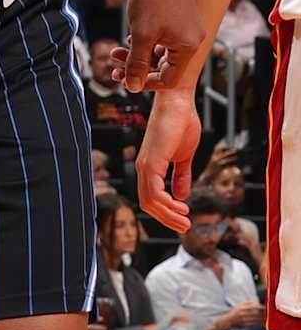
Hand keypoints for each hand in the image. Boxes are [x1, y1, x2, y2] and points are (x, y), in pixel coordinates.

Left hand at [121, 0, 200, 94]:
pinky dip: (144, 43)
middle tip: (114, 68)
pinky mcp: (178, 20)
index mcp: (188, 47)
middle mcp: (191, 40)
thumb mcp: (141, 35)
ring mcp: (185, 29)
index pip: (169, 79)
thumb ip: (137, 63)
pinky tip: (128, 39)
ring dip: (136, 55)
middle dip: (136, 68)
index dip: (146, 83)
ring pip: (159, 53)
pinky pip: (161, 41)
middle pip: (163, 67)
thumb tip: (132, 87)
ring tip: (114, 53)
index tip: (125, 81)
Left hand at [137, 87, 199, 232]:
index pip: (152, 198)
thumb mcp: (184, 156)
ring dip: (168, 215)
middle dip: (167, 218)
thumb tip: (182, 195)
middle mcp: (143, 168)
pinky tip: (181, 207)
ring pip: (150, 202)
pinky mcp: (151, 162)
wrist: (179, 102)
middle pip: (148, 204)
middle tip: (185, 227)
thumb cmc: (182, 123)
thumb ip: (182, 175)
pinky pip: (154, 192)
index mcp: (150, 167)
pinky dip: (166, 204)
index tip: (184, 216)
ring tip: (185, 222)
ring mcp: (145, 165)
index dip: (166, 211)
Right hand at [223, 301, 264, 329]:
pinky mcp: (245, 325)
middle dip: (263, 313)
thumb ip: (249, 302)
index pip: (254, 306)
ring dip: (262, 318)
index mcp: (242, 307)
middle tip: (268, 312)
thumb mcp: (240, 305)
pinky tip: (262, 321)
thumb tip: (258, 303)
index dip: (261, 307)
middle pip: (256, 313)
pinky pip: (254, 323)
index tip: (266, 307)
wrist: (228, 321)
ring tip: (267, 317)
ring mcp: (244, 320)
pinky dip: (259, 322)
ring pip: (256, 319)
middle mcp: (243, 313)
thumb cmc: (235, 311)